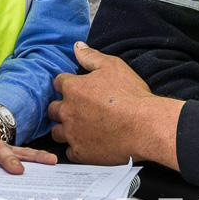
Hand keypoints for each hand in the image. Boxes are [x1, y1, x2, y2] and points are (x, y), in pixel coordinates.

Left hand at [49, 42, 182, 166]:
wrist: (145, 126)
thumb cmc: (131, 95)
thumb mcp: (113, 66)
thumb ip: (91, 56)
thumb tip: (77, 47)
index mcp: (73, 89)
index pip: (58, 83)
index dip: (68, 85)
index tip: (77, 89)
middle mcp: (68, 111)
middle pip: (53, 109)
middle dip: (62, 107)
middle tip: (78, 109)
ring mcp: (73, 133)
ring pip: (57, 132)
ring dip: (65, 128)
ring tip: (80, 127)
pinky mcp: (80, 152)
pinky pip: (69, 151)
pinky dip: (76, 147)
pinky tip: (88, 143)